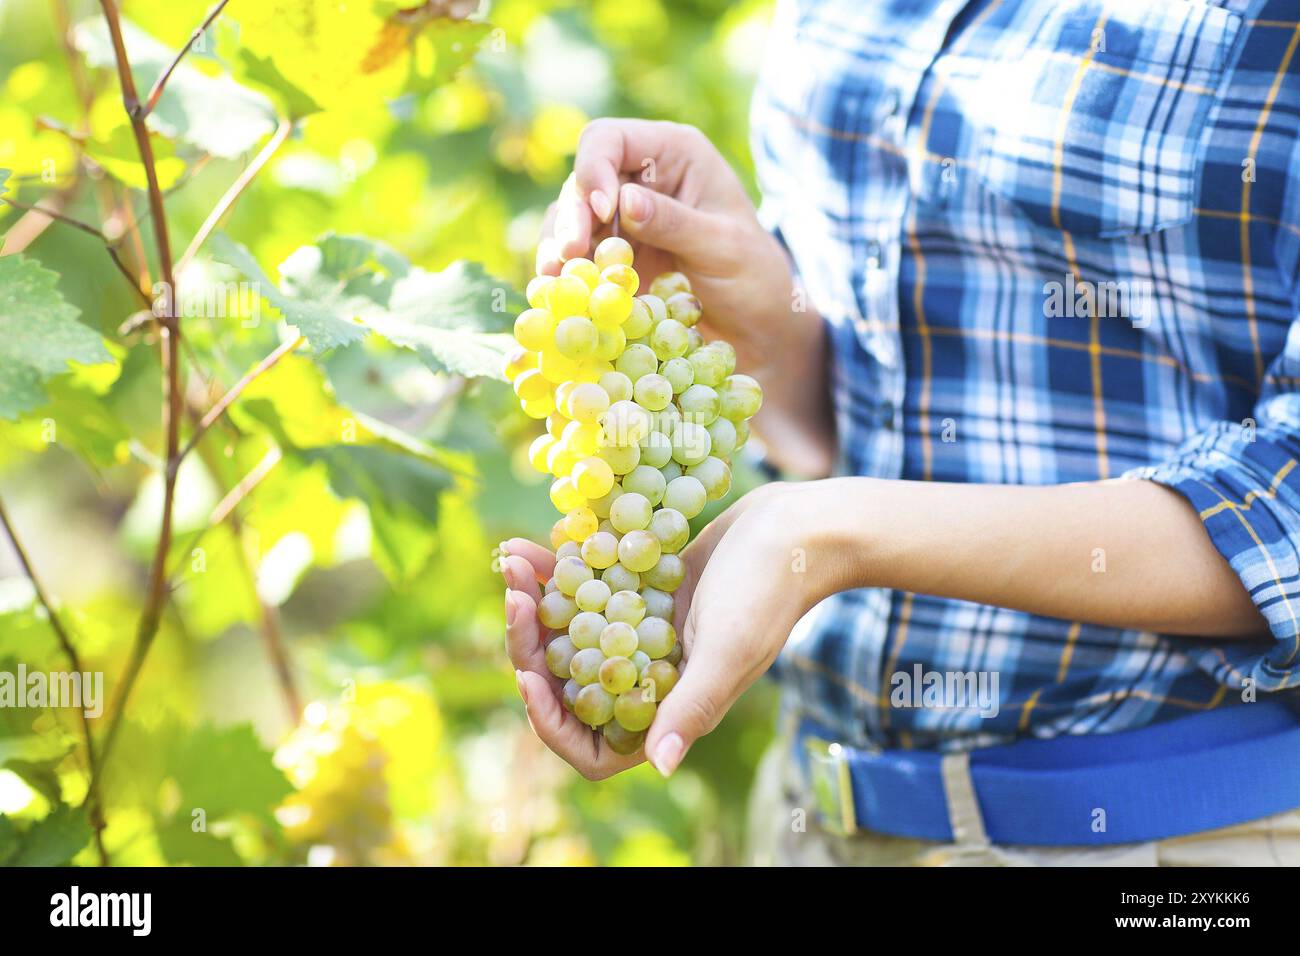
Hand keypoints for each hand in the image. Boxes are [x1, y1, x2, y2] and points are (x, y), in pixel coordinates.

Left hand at [503, 482, 825, 778]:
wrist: (800, 526)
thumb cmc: (771, 589)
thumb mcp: (730, 647)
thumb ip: (694, 706)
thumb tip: (662, 768)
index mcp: (670, 705)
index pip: (595, 747)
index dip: (553, 723)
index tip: (528, 677)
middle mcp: (651, 675)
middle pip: (569, 682)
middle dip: (531, 645)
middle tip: (512, 596)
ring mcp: (644, 631)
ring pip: (569, 633)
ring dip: (535, 601)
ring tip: (512, 559)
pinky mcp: (641, 589)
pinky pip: (586, 590)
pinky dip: (558, 570)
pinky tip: (536, 543)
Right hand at [536, 118, 798, 377]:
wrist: (756, 325)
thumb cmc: (753, 276)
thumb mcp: (723, 248)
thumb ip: (676, 223)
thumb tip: (623, 201)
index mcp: (673, 152)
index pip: (610, 139)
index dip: (595, 169)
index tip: (602, 211)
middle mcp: (641, 176)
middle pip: (582, 181)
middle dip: (572, 217)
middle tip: (569, 257)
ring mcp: (622, 217)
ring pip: (570, 219)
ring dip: (559, 247)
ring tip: (555, 280)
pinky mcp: (612, 255)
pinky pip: (576, 256)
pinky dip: (565, 274)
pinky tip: (561, 293)